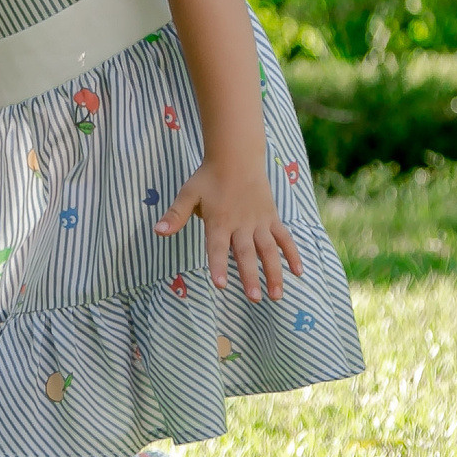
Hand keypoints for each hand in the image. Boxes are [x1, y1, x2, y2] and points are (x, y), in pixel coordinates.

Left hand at [153, 155, 304, 300]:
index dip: (218, 265)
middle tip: (254, 298)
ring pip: (269, 250)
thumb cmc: (208, 178)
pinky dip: (292, 254)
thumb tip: (157, 231)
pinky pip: (284, 238)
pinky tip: (298, 272)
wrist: (236, 157)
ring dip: (274, 272)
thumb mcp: (187, 194)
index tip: (220, 285)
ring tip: (277, 295)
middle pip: (246, 253)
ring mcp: (259, 222)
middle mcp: (241, 224)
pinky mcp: (271, 218)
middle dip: (250, 276)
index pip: (217, 247)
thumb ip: (176, 215)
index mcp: (219, 221)